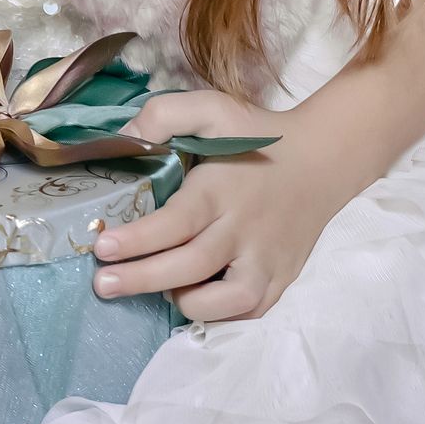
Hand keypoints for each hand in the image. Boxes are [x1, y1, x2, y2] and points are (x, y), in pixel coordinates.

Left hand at [89, 88, 346, 321]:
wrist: (322, 159)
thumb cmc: (256, 135)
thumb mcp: (209, 109)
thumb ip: (162, 115)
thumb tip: (122, 137)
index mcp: (221, 190)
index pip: (176, 222)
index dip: (138, 239)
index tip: (102, 247)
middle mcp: (244, 230)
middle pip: (193, 266)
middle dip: (143, 278)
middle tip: (103, 284)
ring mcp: (267, 259)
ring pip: (230, 300)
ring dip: (189, 302)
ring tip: (160, 291)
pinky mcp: (282, 276)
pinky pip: (251, 310)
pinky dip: (222, 314)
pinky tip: (195, 299)